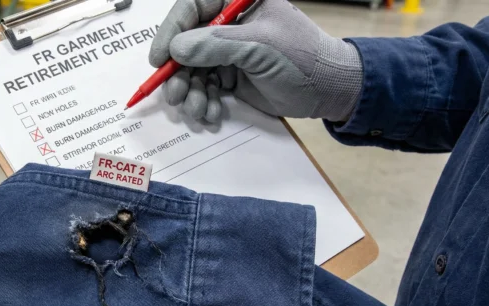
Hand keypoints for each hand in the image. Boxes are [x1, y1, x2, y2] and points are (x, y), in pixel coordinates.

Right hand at [149, 0, 362, 121]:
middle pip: (185, 42)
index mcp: (237, 1)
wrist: (328, 90)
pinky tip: (212, 112)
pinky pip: (203, 87)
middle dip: (178, 72)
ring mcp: (228, 50)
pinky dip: (203, 101)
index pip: (192, 7)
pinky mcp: (230, 75)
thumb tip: (176, 49)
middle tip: (175, 94)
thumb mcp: (259, 46)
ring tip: (198, 108)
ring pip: (191, 68)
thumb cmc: (302, 58)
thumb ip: (216, 44)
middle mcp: (228, 23)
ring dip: (189, 91)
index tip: (160, 59)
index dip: (171, 31)